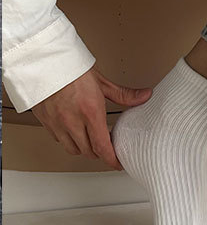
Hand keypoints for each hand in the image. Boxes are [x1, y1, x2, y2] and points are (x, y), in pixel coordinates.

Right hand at [31, 66, 152, 168]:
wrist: (44, 61)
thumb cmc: (71, 68)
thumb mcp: (101, 81)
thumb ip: (123, 94)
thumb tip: (143, 97)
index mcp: (90, 111)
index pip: (102, 147)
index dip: (112, 160)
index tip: (118, 163)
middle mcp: (73, 121)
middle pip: (89, 151)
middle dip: (100, 152)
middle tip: (107, 146)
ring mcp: (58, 124)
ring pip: (73, 149)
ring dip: (84, 148)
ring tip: (91, 140)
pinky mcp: (46, 123)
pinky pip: (59, 140)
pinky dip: (69, 140)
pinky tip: (74, 130)